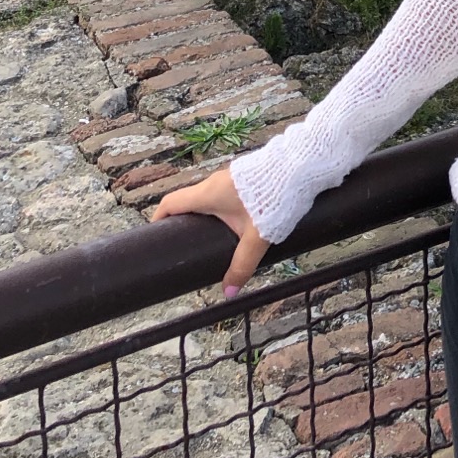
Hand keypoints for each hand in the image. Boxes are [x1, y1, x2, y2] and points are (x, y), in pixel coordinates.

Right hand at [153, 168, 270, 297]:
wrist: (301, 165)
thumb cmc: (274, 197)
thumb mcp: (256, 238)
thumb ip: (242, 265)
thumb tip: (228, 293)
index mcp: (208, 193)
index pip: (171, 203)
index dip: (159, 218)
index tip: (156, 235)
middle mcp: (215, 181)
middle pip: (189, 200)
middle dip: (184, 220)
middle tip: (185, 244)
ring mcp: (231, 177)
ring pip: (210, 196)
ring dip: (206, 213)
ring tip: (211, 237)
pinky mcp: (247, 176)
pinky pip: (226, 193)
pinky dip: (222, 207)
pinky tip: (235, 222)